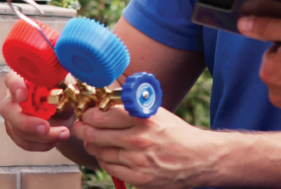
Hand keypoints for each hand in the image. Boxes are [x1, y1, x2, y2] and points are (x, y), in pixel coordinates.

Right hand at [0, 71, 71, 151]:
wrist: (66, 111)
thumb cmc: (63, 93)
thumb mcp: (67, 86)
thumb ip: (64, 84)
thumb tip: (69, 88)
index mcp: (23, 80)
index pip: (12, 79)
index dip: (14, 86)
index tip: (23, 94)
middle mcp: (13, 98)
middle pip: (8, 110)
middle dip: (26, 122)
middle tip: (45, 127)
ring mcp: (13, 117)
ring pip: (18, 131)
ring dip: (42, 137)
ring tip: (64, 134)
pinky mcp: (17, 133)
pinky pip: (25, 143)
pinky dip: (42, 144)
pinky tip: (56, 140)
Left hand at [74, 100, 218, 188]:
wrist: (199, 159)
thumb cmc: (176, 134)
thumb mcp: (156, 113)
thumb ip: (131, 107)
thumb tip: (103, 102)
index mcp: (143, 119)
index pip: (102, 115)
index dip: (87, 114)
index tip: (85, 113)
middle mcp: (139, 140)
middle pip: (94, 135)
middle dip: (82, 129)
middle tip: (81, 126)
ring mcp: (137, 161)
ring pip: (99, 152)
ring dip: (93, 145)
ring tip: (95, 141)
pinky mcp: (139, 178)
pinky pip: (109, 168)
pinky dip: (105, 160)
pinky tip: (110, 154)